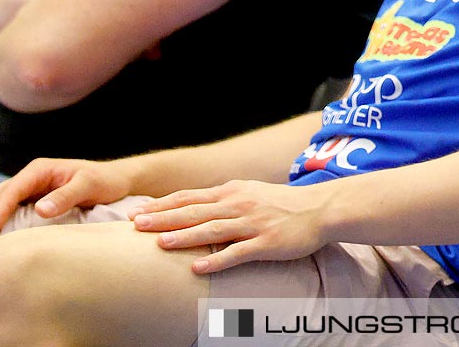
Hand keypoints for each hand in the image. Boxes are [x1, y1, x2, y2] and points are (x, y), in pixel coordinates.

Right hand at [0, 156, 134, 234]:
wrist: (117, 180)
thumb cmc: (106, 181)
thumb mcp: (90, 185)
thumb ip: (67, 196)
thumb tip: (41, 209)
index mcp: (42, 169)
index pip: (15, 190)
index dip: (1, 208)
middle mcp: (33, 176)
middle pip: (0, 191)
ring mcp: (33, 187)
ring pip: (0, 197)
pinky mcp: (35, 198)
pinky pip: (9, 205)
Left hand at [132, 180, 331, 274]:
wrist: (322, 208)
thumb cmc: (285, 203)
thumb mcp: (252, 192)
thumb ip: (226, 199)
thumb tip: (197, 207)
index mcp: (234, 190)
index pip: (190, 196)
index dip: (162, 205)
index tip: (138, 212)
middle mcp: (240, 204)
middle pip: (195, 211)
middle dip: (163, 218)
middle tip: (136, 225)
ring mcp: (253, 223)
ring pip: (212, 229)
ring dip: (184, 236)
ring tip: (159, 244)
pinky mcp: (266, 242)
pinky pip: (237, 252)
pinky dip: (216, 260)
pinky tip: (198, 268)